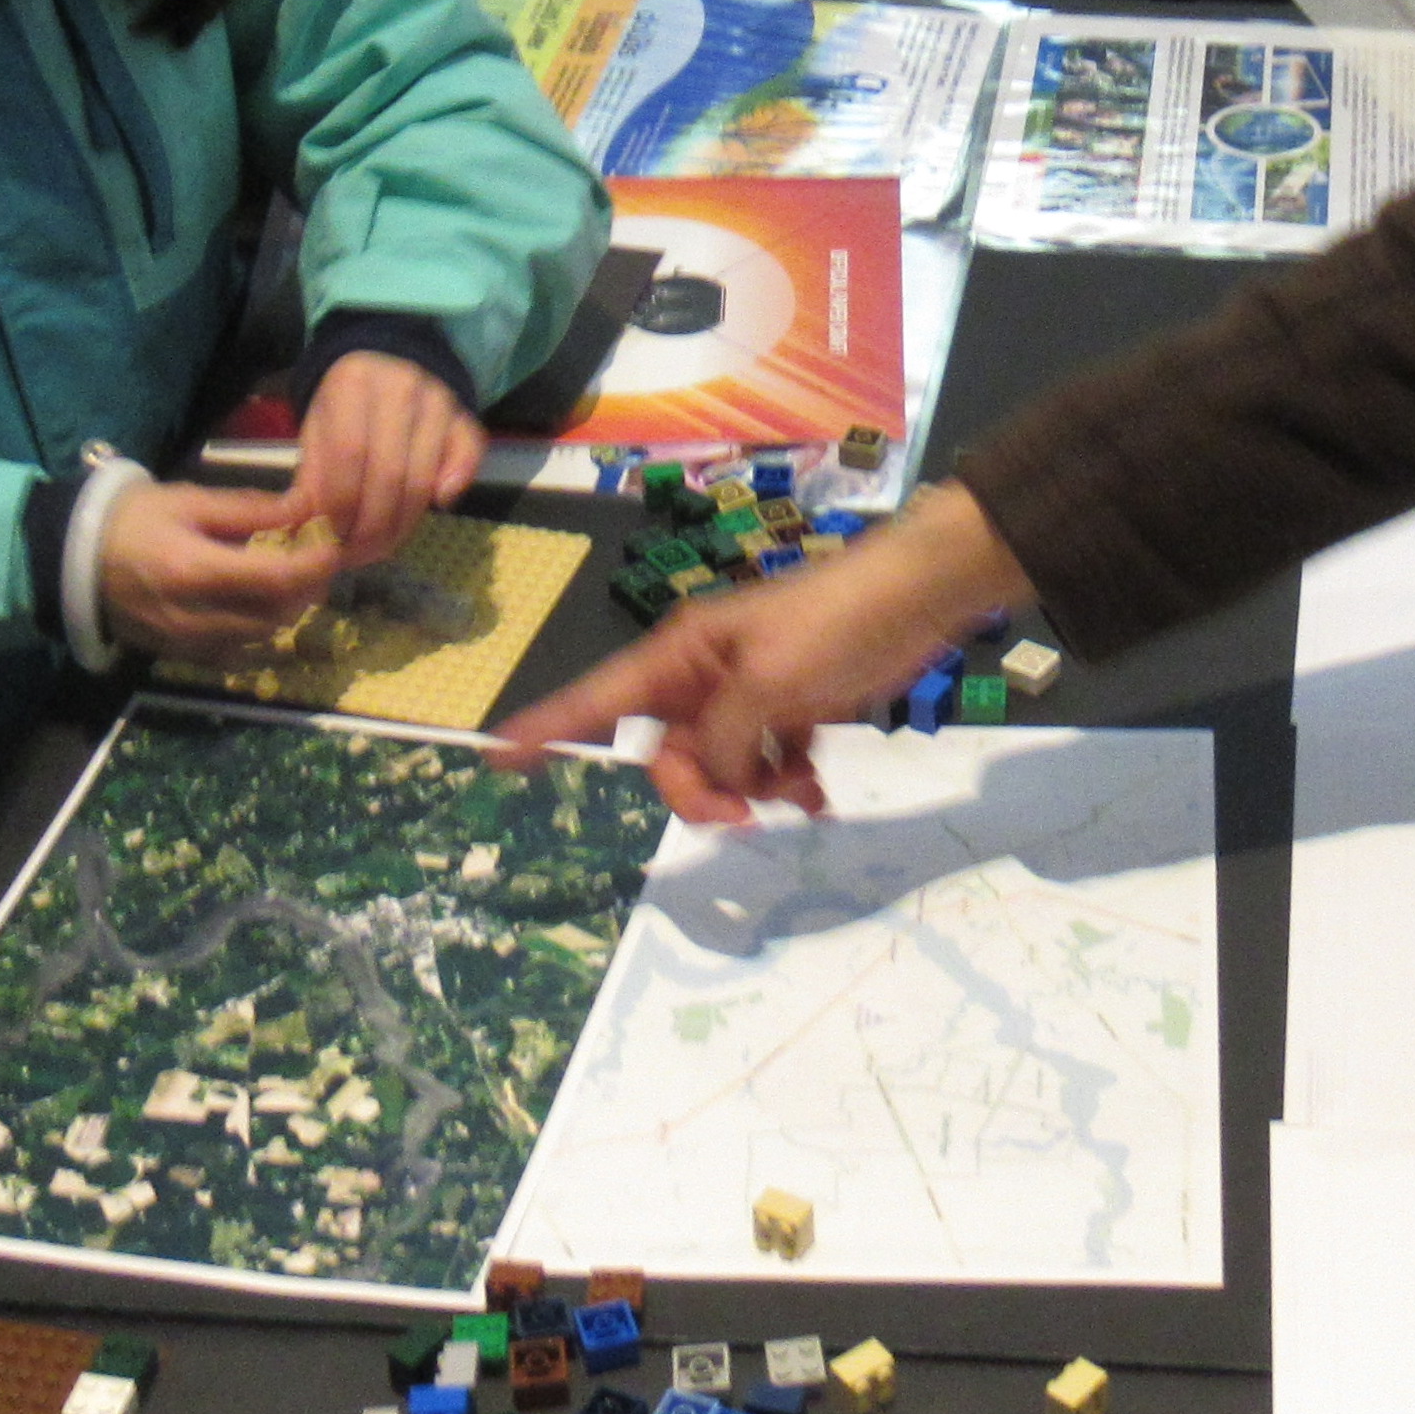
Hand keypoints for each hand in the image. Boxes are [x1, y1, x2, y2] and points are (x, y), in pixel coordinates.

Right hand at [98, 478, 345, 658]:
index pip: (276, 578)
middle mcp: (193, 615)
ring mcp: (184, 642)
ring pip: (260, 637)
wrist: (68, 558)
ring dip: (285, 611)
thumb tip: (301, 510)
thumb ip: (248, 509)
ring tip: (289, 580)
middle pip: (276, 614)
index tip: (334, 547)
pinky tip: (259, 609)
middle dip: (306, 589)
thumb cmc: (129, 519)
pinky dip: (257, 634)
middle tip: (315, 562)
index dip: (315, 566)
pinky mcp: (177, 655)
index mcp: (193, 570)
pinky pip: (234, 655)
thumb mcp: (187, 500)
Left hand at [285, 350, 480, 570]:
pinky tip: (436, 508)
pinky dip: (454, 487)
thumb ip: (312, 477)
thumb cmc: (342, 408)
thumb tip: (312, 533)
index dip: (341, 504)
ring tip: (381, 547)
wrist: (386, 363)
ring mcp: (439, 400)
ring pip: (424, 478)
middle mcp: (401, 387)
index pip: (349, 455)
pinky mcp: (465, 416)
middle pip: (390, 474)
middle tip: (357, 555)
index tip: (331, 536)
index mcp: (353, 383)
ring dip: (403, 524)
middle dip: (372, 527)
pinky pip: (468, 457)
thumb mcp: (315, 432)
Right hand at [492, 480, 1031, 823]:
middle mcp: (704, 676)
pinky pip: (766, 764)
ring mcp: (749, 695)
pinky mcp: (793, 710)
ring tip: (799, 792)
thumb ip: (722, 737)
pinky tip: (817, 793)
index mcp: (681, 655)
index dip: (547, 728)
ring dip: (753, 791)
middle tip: (749, 812)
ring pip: (720, 767)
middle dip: (702, 790)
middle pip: (670, 756)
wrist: (916, 600)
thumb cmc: (834, 625)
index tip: (498, 758)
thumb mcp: (768, 685)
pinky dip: (787, 783)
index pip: (598, 699)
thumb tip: (707, 777)